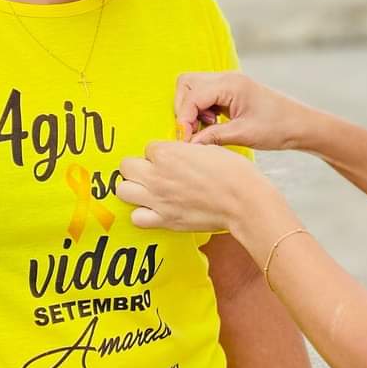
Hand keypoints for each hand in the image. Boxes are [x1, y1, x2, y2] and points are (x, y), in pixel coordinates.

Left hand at [117, 141, 277, 233]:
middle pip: (126, 166)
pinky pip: (136, 217)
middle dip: (139, 166)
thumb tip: (177, 153)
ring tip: (148, 188)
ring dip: (134, 187)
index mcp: (167, 154)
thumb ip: (184, 150)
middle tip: (153, 170)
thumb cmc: (232, 173)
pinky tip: (154, 208)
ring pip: (123, 190)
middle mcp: (157, 176)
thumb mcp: (208, 148)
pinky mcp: (164, 220)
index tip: (171, 157)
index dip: (160, 152)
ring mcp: (158, 200)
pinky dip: (142, 213)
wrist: (243, 201)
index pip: (149, 147)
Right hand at [175, 72, 310, 149]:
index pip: (192, 96)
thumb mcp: (244, 135)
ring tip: (205, 128)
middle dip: (183, 109)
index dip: (184, 119)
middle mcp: (226, 78)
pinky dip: (200, 110)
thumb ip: (213, 137)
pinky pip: (203, 95)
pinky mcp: (229, 92)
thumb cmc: (278, 127)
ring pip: (192, 88)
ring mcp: (227, 83)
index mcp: (231, 84)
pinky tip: (212, 125)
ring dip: (191, 109)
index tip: (186, 141)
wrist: (301, 125)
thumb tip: (188, 145)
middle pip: (186, 83)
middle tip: (193, 132)